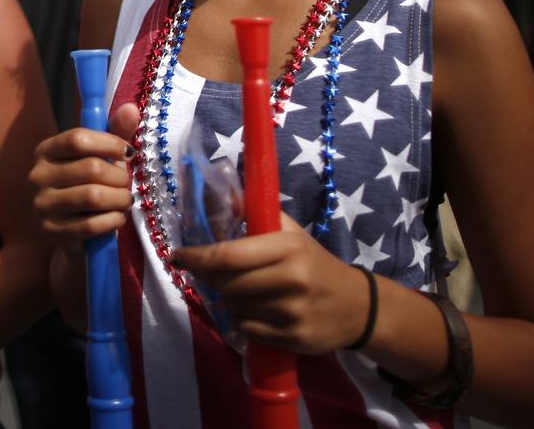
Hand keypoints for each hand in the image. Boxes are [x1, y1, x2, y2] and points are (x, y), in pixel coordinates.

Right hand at [29, 102, 136, 253]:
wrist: (73, 231)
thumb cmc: (88, 185)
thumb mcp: (99, 156)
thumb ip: (115, 132)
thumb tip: (132, 109)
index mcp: (46, 151)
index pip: (77, 138)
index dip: (109, 143)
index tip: (129, 152)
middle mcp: (37, 176)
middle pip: (91, 169)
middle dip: (120, 176)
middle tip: (127, 183)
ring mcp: (42, 205)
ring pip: (93, 197)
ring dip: (120, 199)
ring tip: (126, 200)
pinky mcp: (52, 231)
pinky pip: (92, 224)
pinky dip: (113, 220)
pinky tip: (117, 217)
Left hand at [173, 213, 369, 354]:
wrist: (356, 306)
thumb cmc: (314, 262)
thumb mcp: (290, 232)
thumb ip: (255, 214)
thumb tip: (219, 193)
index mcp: (287, 248)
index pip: (229, 254)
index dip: (197, 256)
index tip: (177, 256)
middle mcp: (291, 280)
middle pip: (225, 283)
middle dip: (209, 277)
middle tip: (208, 271)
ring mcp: (293, 313)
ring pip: (233, 308)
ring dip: (228, 299)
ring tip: (243, 290)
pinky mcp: (293, 339)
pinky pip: (246, 330)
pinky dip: (242, 321)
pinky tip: (257, 311)